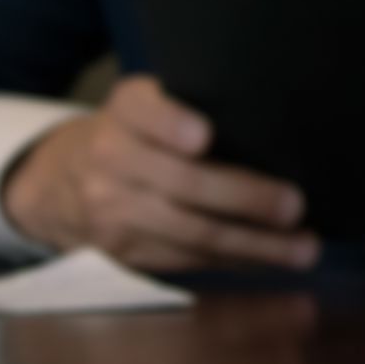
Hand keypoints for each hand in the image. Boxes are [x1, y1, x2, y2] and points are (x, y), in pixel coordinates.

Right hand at [0, 75, 318, 273]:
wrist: (61, 180)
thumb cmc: (137, 133)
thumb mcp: (149, 104)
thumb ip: (193, 105)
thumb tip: (279, 124)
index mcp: (126, 110)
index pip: (145, 112)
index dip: (172, 124)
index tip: (203, 137)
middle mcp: (112, 157)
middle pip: (182, 182)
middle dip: (244, 197)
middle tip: (294, 206)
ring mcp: (112, 209)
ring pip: (192, 232)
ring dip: (254, 244)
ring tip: (303, 248)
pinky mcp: (122, 250)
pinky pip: (187, 258)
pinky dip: (234, 259)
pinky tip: (270, 259)